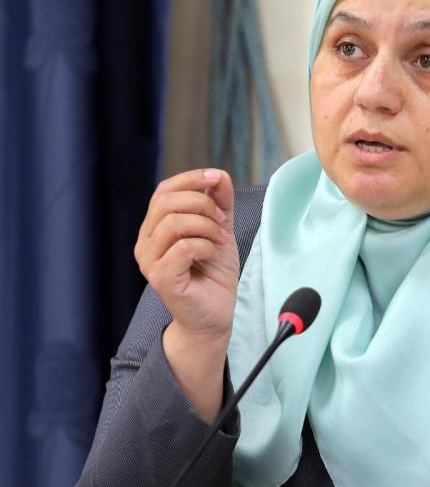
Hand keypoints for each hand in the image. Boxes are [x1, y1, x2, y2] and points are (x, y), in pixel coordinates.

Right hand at [134, 168, 238, 341]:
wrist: (215, 314)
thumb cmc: (213, 274)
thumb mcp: (221, 230)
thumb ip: (220, 203)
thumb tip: (219, 175)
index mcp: (155, 228)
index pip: (163, 191)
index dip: (190, 179)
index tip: (216, 177)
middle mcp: (146, 243)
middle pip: (166, 202)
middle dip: (202, 203)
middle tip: (222, 221)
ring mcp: (150, 261)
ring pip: (174, 223)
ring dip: (206, 226)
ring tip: (220, 240)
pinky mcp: (161, 278)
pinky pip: (182, 248)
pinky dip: (204, 245)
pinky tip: (212, 254)